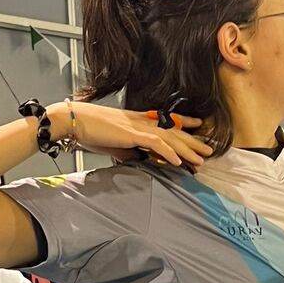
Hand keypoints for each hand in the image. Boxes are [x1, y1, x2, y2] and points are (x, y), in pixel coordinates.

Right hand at [71, 102, 213, 169]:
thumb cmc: (90, 130)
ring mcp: (138, 126)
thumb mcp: (114, 143)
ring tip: (201, 159)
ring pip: (169, 137)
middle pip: (173, 130)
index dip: (184, 122)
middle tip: (209, 149)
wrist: (74, 120)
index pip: (166, 120)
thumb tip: (138, 159)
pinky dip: (168, 152)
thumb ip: (129, 150)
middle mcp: (141, 121)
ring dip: (187, 149)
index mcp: (137, 120)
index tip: (198, 124)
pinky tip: (178, 162)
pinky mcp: (132, 134)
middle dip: (193, 140)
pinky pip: (155, 143)